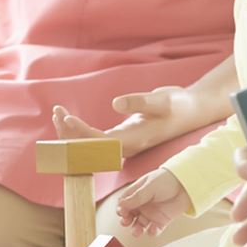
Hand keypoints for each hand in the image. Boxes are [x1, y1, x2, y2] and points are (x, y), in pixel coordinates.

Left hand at [52, 87, 191, 157]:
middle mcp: (127, 145)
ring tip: (57, 113)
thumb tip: (115, 104)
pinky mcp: (123, 136)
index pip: (101, 142)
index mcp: (135, 139)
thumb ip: (139, 102)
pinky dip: (81, 130)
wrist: (191, 111)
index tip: (66, 119)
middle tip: (56, 113)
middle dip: (71, 134)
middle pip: (92, 147)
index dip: (81, 133)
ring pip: (92, 144)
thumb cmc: (178, 105)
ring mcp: (124, 142)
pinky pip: (96, 139)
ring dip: (73, 133)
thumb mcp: (161, 99)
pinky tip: (69, 120)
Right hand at [115, 169, 191, 236]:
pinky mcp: (161, 221)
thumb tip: (122, 204)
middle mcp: (143, 204)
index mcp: (137, 193)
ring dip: (136, 229)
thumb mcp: (149, 186)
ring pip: (139, 225)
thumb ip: (137, 197)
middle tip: (126, 222)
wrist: (186, 184)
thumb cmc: (167, 180)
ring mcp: (151, 213)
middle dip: (126, 220)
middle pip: (129, 215)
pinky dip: (151, 232)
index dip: (121, 209)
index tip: (122, 212)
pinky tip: (152, 229)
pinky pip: (153, 230)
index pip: (124, 203)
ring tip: (136, 232)